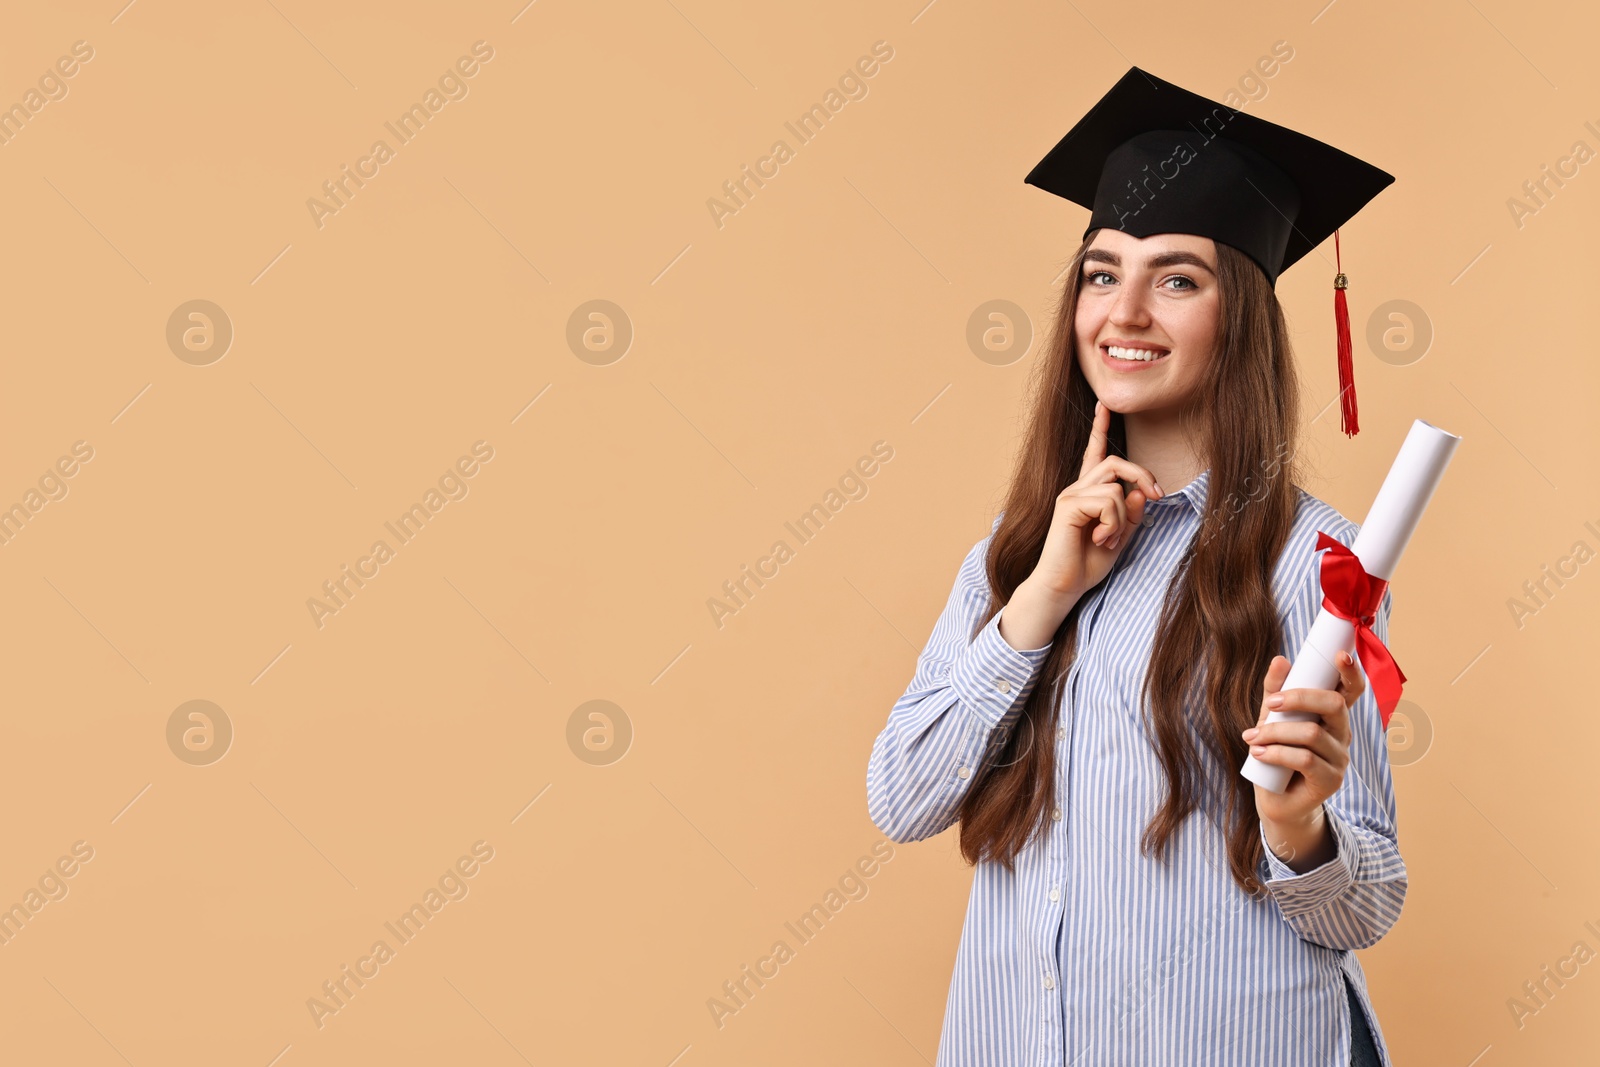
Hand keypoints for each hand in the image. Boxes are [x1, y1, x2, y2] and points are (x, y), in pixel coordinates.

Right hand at [1029, 399, 1161, 603]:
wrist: (1063, 587)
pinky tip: (1101, 539)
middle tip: (1160, 496)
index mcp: (1088, 494)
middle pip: (1116, 463)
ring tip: (1110, 539)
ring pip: (1116, 487)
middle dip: (1143, 475)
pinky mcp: (1068, 506)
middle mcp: (1077, 489)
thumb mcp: (1120, 537)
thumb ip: (1131, 514)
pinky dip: (1114, 523)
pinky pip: (1108, 502)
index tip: (1103, 405)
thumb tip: (1140, 492)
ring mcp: (1070, 496)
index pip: (1094, 454)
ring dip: (1123, 517)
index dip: (1099, 428)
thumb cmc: (1087, 564)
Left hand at [1244, 650, 1367, 834]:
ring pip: (1313, 734)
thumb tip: (1280, 660)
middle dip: (1299, 698)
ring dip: (1276, 732)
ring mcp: (1340, 758)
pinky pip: (1306, 759)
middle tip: (1271, 704)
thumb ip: (1275, 691)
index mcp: (1332, 715)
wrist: (1274, 798)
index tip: (1340, 655)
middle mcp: (1342, 734)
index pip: (1351, 690)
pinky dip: (1277, 753)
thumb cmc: (1276, 754)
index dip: (1351, 673)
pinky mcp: (1331, 781)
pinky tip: (1258, 753)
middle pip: (1334, 705)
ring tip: (1252, 737)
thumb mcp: (1271, 719)